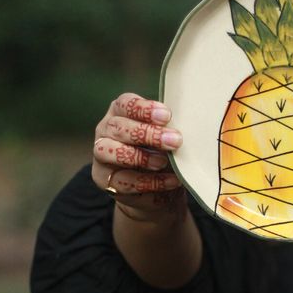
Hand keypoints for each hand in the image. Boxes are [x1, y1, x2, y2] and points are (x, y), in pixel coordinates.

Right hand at [92, 92, 184, 218]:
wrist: (154, 187)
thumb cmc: (161, 151)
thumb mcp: (166, 136)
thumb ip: (169, 129)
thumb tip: (190, 126)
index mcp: (120, 112)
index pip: (126, 104)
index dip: (144, 109)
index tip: (167, 116)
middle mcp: (106, 131)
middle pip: (119, 127)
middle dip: (147, 134)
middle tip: (175, 141)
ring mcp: (102, 155)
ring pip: (111, 152)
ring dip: (141, 157)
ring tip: (164, 162)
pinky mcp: (105, 180)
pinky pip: (125, 181)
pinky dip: (150, 182)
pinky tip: (170, 180)